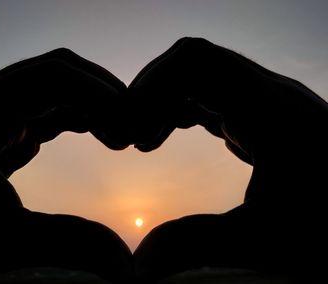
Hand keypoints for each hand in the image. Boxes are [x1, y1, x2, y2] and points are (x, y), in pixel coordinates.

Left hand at [0, 48, 132, 282]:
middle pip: (54, 75)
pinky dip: (72, 118)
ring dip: (88, 107)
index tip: (128, 126)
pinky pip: (41, 109)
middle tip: (130, 130)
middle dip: (100, 96)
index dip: (98, 93)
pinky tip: (91, 136)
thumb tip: (127, 268)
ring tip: (116, 137)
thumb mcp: (1, 241)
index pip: (50, 77)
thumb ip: (68, 245)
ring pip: (50, 91)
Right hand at [130, 37, 327, 280]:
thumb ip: (200, 246)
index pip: (194, 64)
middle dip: (150, 96)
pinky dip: (177, 110)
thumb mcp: (269, 241)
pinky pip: (207, 92)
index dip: (148, 92)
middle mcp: (270, 94)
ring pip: (198, 76)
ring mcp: (265, 99)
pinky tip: (164, 138)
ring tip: (143, 143)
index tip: (131, 140)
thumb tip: (139, 263)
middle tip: (129, 140)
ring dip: (162, 103)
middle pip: (191, 63)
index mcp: (272, 111)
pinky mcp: (259, 110)